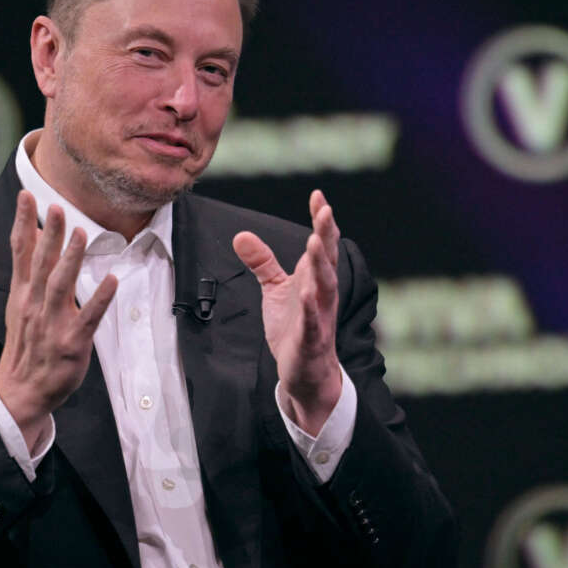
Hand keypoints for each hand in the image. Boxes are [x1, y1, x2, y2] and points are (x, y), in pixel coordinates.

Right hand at [0, 191, 116, 451]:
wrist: (21, 390)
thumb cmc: (26, 342)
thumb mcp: (20, 303)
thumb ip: (28, 269)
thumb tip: (36, 233)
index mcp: (21, 293)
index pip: (20, 252)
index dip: (22, 223)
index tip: (27, 195)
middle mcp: (34, 305)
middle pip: (41, 264)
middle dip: (50, 235)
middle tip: (57, 207)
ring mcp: (52, 324)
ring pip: (61, 286)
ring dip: (71, 259)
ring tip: (81, 234)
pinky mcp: (72, 343)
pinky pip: (88, 317)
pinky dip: (99, 299)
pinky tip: (111, 280)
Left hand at [232, 190, 341, 435]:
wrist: (306, 372)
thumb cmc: (295, 326)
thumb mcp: (275, 289)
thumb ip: (263, 262)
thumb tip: (241, 235)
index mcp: (315, 279)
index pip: (321, 245)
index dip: (321, 221)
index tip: (318, 195)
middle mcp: (322, 293)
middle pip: (326, 260)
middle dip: (326, 235)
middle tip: (325, 211)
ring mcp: (319, 316)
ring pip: (325, 287)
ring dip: (320, 266)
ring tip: (314, 243)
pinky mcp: (311, 340)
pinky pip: (313, 323)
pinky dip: (311, 309)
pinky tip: (306, 294)